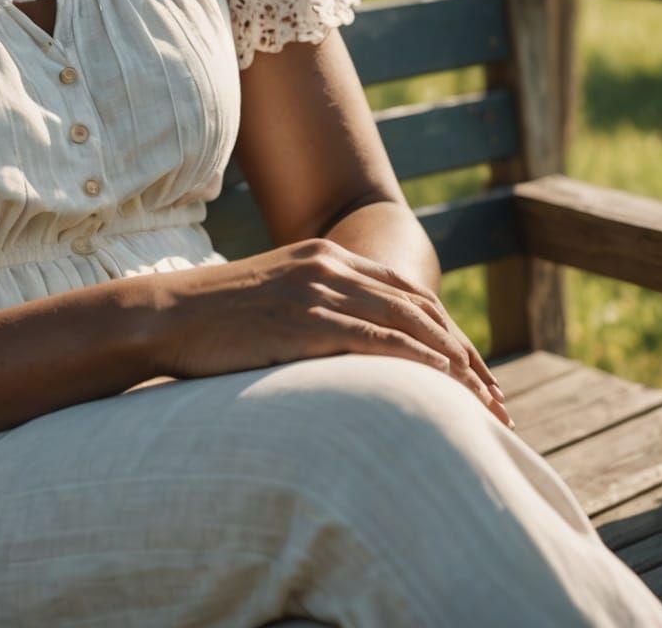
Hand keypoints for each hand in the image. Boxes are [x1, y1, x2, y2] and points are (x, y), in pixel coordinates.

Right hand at [146, 237, 514, 429]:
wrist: (164, 314)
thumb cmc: (212, 319)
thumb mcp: (274, 299)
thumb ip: (315, 308)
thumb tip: (349, 348)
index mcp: (324, 254)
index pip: (407, 293)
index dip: (449, 333)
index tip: (477, 374)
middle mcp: (329, 265)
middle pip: (420, 309)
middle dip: (466, 356)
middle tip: (497, 400)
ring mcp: (318, 291)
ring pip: (409, 325)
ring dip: (456, 368)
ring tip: (485, 407)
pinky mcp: (306, 322)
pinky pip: (379, 343)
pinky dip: (421, 365)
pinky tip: (445, 391)